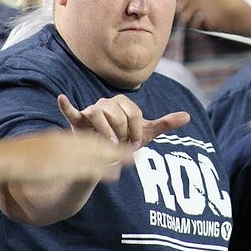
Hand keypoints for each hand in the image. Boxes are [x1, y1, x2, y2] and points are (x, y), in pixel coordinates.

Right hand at [0, 129, 132, 184]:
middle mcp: (65, 144)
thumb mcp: (40, 146)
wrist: (3, 158)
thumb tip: (60, 141)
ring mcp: (64, 156)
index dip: (106, 141)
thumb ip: (53, 146)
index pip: (87, 139)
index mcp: (60, 138)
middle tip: (136, 148)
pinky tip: (114, 175)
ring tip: (133, 159)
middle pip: (96, 145)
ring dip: (114, 157)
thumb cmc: (18, 155)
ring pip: (95, 156)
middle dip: (116, 147)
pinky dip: (101, 171)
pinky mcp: (60, 168)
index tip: (121, 143)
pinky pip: (85, 170)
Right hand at [58, 94, 189, 145]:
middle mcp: (107, 103)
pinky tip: (62, 98)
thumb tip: (188, 116)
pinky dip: (66, 105)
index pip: (134, 114)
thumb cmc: (124, 138)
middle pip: (117, 116)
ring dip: (105, 132)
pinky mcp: (78, 121)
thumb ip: (165, 124)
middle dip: (122, 135)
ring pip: (99, 115)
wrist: (104, 152)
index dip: (137, 132)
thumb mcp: (145, 132)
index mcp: (123, 103)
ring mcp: (91, 110)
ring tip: (108, 145)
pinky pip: (71, 111)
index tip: (135, 145)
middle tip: (121, 147)